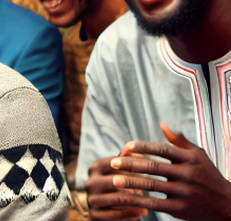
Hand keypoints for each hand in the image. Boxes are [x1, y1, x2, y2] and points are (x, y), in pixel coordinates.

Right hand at [85, 154, 148, 220]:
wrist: (109, 210)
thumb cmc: (121, 186)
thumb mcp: (123, 173)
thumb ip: (129, 161)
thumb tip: (138, 150)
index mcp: (94, 167)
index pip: (116, 163)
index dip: (135, 165)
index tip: (152, 168)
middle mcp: (90, 182)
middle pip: (116, 180)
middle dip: (136, 183)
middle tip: (154, 185)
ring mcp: (91, 199)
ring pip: (118, 198)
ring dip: (136, 200)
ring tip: (151, 200)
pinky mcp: (94, 215)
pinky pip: (116, 214)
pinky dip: (132, 213)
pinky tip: (143, 211)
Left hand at [104, 122, 230, 220]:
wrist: (225, 204)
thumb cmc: (207, 175)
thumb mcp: (198, 155)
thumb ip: (179, 141)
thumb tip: (162, 124)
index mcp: (189, 159)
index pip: (161, 149)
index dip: (142, 147)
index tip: (126, 147)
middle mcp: (187, 174)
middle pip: (153, 167)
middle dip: (130, 164)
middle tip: (112, 163)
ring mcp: (183, 192)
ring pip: (151, 186)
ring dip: (131, 183)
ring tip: (114, 180)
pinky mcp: (180, 208)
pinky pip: (155, 204)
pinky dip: (139, 201)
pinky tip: (126, 198)